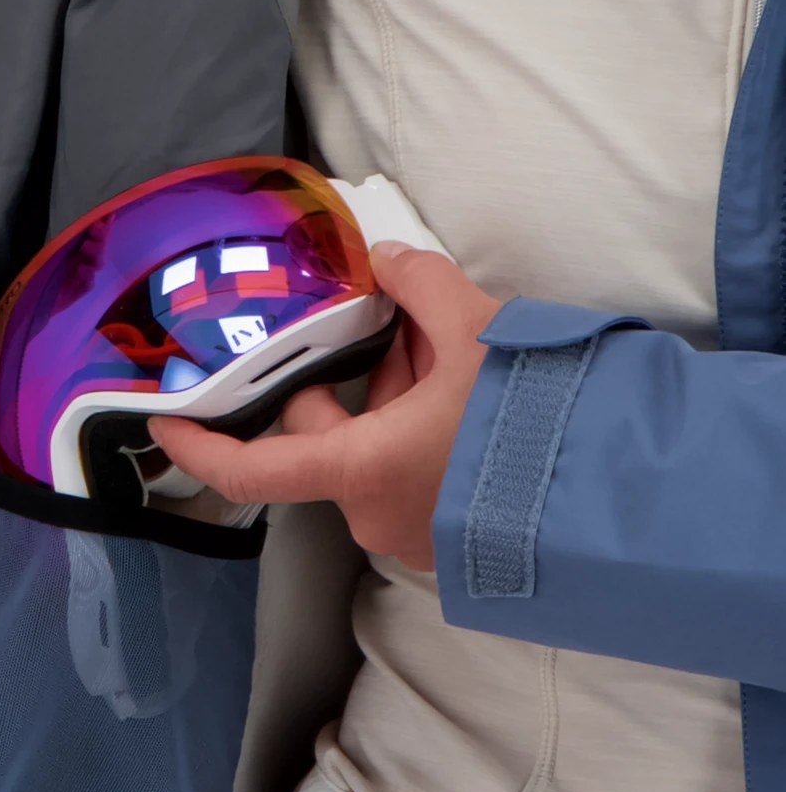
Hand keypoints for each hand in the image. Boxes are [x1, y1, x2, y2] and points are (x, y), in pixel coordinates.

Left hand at [147, 243, 502, 570]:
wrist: (623, 492)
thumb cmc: (537, 422)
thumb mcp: (475, 330)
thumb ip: (419, 283)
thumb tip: (389, 257)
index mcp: (360, 469)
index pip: (253, 470)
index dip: (202, 446)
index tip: (168, 427)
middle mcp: (375, 512)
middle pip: (325, 437)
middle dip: (347, 377)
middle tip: (387, 324)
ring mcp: (414, 531)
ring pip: (373, 449)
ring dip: (394, 398)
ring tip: (446, 346)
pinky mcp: (451, 534)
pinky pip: (411, 471)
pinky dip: (421, 428)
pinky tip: (466, 387)